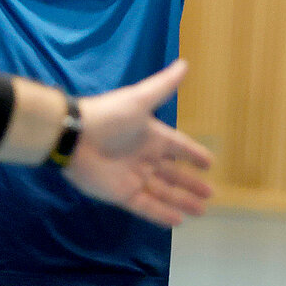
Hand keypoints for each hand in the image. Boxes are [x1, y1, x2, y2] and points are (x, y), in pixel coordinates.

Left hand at [66, 60, 214, 225]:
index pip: (178, 147)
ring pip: (163, 193)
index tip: (209, 163)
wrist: (75, 136)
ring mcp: (134, 178)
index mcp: (151, 136)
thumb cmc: (109, 116)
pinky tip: (178, 222)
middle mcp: (145, 158)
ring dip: (181, 201)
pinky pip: (146, 206)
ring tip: (201, 211)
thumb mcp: (139, 99)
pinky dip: (162, 214)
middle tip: (210, 194)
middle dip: (191, 184)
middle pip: (173, 174)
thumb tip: (185, 63)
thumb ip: (163, 86)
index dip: (193, 154)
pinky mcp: (121, 194)